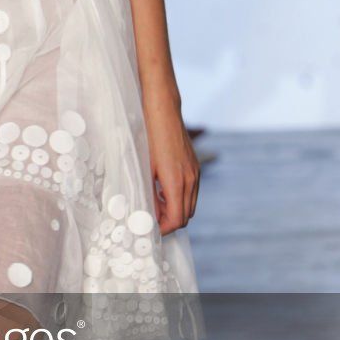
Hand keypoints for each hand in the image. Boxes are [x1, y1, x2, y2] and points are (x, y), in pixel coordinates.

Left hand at [145, 95, 199, 235]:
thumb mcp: (144, 168)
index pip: (177, 219)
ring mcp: (195, 173)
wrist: (163, 111)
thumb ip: (149, 193)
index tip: (150, 228)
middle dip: (169, 222)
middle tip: (151, 218)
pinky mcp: (195, 167)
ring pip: (191, 206)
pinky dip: (180, 198)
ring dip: (175, 211)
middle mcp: (190, 180)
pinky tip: (164, 190)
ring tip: (156, 204)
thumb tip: (148, 213)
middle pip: (186, 216)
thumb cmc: (148, 137)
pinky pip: (192, 192)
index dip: (164, 229)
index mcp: (176, 182)